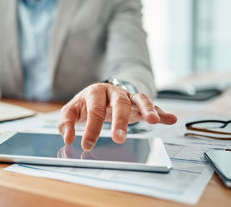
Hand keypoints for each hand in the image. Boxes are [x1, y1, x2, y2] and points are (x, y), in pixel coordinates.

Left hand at [58, 83, 176, 149]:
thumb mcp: (72, 111)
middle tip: (118, 139)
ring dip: (147, 109)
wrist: (97, 94)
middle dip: (119, 121)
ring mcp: (128, 96)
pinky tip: (170, 119)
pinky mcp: (138, 103)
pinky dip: (161, 112)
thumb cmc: (84, 104)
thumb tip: (68, 138)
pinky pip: (152, 105)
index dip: (92, 129)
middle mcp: (113, 92)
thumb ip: (66, 123)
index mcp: (95, 92)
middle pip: (119, 103)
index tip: (87, 146)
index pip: (95, 111)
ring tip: (153, 120)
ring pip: (139, 99)